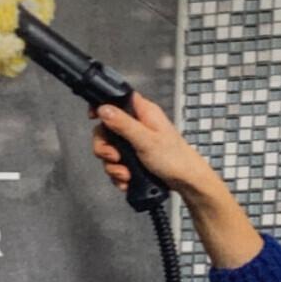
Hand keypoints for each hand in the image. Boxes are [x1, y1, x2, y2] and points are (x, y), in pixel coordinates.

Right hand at [90, 92, 216, 196]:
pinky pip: (117, 164)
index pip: (117, 99)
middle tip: (114, 156)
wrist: (186, 182)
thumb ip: (123, 124)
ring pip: (110, 150)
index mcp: (143, 112)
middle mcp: (137, 125)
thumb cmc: (175, 158)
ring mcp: (135, 143)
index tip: (93, 117)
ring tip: (125, 173)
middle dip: (105, 148)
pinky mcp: (134, 158)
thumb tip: (104, 109)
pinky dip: (119, 174)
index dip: (102, 106)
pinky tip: (128, 180)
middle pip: (106, 129)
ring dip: (113, 165)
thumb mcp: (146, 140)